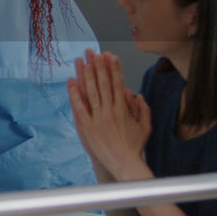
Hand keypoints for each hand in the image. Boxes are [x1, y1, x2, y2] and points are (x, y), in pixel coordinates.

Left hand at [66, 49, 151, 179]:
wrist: (124, 164)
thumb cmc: (134, 147)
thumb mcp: (145, 127)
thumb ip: (143, 109)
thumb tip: (136, 94)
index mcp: (123, 109)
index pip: (117, 83)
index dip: (113, 68)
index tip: (110, 55)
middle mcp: (110, 111)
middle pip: (103, 83)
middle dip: (98, 65)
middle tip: (93, 51)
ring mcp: (98, 118)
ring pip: (91, 91)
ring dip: (86, 74)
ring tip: (82, 59)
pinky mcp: (87, 127)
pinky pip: (79, 107)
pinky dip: (74, 94)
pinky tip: (71, 81)